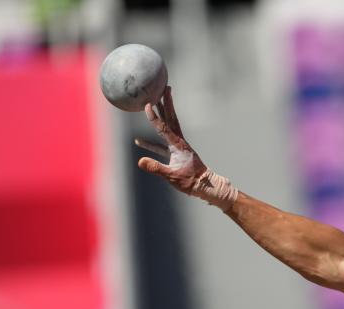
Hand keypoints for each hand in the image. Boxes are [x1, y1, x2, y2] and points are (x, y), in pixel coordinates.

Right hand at [134, 86, 237, 210]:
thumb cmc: (191, 183)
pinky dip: (151, 141)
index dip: (155, 117)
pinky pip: (161, 144)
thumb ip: (157, 168)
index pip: (164, 128)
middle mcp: (179, 142)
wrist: (205, 186)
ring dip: (161, 114)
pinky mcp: (175, 154)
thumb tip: (140, 161)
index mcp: (178, 146)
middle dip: (166, 103)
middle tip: (163, 86)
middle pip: (171, 118)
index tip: (148, 104)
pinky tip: (139, 141)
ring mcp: (177, 147)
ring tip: (154, 102)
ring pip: (167, 127)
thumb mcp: (173, 177)